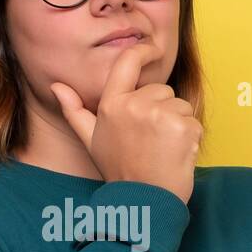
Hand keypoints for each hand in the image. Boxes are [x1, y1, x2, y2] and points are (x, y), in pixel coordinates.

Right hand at [50, 40, 200, 205]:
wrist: (143, 202)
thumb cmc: (119, 171)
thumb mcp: (91, 140)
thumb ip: (75, 111)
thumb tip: (57, 86)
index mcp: (111, 104)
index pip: (127, 62)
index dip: (143, 51)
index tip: (154, 49)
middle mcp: (134, 105)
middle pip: (162, 90)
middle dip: (162, 110)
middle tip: (150, 141)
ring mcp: (159, 114)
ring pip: (181, 105)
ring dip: (177, 124)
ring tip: (162, 149)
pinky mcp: (182, 126)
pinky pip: (194, 121)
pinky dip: (190, 138)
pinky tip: (176, 155)